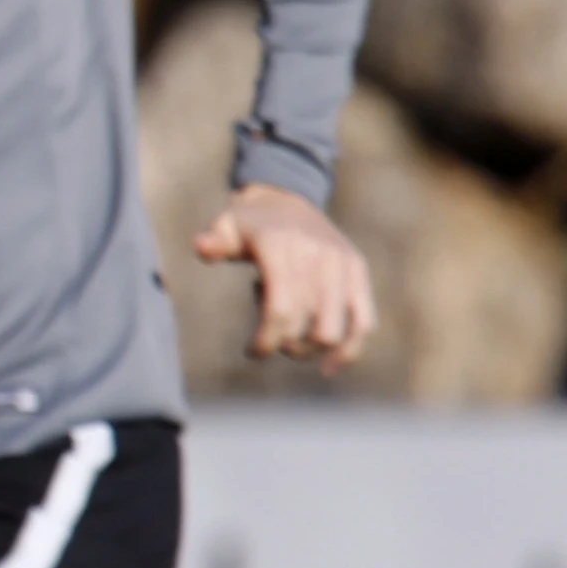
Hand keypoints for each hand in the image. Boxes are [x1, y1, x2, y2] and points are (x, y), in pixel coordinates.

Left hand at [193, 183, 374, 366]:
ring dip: (310, 349)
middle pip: (306, 325)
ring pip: (335, 329)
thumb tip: (203, 246)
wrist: (288, 199)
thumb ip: (212, 240)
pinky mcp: (358, 272)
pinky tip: (328, 368)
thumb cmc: (249, 224)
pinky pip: (364, 321)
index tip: (252, 352)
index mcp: (283, 246)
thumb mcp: (225, 225)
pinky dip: (349, 349)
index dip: (266, 339)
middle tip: (270, 342)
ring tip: (292, 342)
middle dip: (285, 345)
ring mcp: (342, 265)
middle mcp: (318, 255)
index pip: (281, 308)